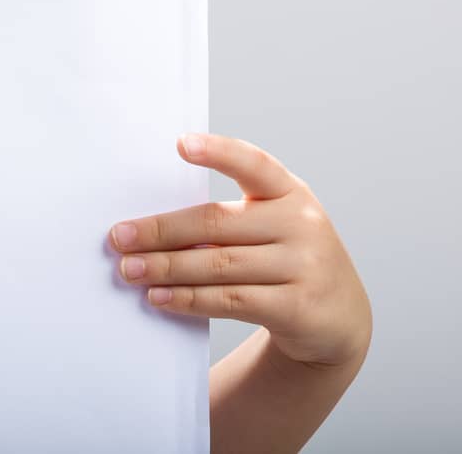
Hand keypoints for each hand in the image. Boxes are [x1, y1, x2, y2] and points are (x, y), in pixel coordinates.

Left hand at [107, 132, 371, 368]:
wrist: (341, 317)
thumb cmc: (290, 259)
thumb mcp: (276, 226)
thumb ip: (232, 219)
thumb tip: (154, 228)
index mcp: (291, 192)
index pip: (254, 163)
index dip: (218, 152)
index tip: (180, 144)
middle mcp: (300, 223)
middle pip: (217, 223)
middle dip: (161, 231)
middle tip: (119, 237)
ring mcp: (302, 266)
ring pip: (218, 265)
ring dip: (166, 268)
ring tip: (130, 270)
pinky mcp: (296, 307)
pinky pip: (230, 301)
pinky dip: (189, 299)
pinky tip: (160, 298)